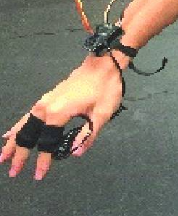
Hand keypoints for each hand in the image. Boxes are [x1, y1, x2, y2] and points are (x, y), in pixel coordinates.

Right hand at [1, 53, 124, 179]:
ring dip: (14, 142)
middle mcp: (46, 107)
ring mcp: (44, 101)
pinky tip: (9, 134)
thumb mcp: (102, 114)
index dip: (43, 160)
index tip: (39, 175)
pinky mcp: (47, 98)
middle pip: (28, 135)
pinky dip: (17, 127)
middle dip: (20, 154)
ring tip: (3, 157)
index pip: (47, 142)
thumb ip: (88, 135)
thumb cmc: (105, 88)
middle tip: (14, 172)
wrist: (102, 64)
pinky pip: (27, 115)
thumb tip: (75, 153)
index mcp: (58, 113)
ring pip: (23, 125)